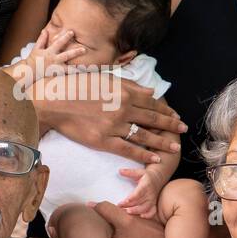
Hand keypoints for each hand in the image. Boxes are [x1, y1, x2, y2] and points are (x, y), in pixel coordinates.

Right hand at [27, 25, 86, 76]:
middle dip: (76, 52)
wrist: (30, 72)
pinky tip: (81, 76)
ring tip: (86, 68)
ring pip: (68, 69)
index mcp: (49, 52)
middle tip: (84, 49)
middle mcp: (54, 60)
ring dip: (77, 68)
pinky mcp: (56, 75)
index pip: (58, 43)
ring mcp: (55, 68)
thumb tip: (45, 30)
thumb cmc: (33, 59)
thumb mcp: (36, 48)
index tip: (72, 32)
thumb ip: (42, 39)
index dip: (65, 37)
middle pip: (66, 55)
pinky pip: (66, 75)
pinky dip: (72, 75)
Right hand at [31, 80, 186, 166]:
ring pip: (144, 136)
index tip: (176, 115)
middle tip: (183, 130)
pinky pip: (128, 149)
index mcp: (123, 92)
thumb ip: (129, 85)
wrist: (53, 102)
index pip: (151, 102)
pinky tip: (154, 159)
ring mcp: (114, 126)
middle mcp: (123, 109)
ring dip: (161, 142)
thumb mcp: (104, 78)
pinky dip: (143, 155)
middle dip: (170, 125)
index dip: (165, 110)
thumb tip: (151, 91)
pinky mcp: (103, 141)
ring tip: (174, 147)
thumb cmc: (76, 86)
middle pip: (152, 118)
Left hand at [116, 165, 163, 217]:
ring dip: (136, 211)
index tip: (124, 201)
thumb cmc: (146, 176)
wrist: (157, 178)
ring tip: (127, 212)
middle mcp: (150, 193)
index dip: (132, 198)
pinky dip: (148, 215)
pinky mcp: (154, 204)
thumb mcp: (139, 172)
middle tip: (119, 207)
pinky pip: (153, 211)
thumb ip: (129, 172)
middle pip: (140, 202)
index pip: (139, 193)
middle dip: (129, 205)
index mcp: (146, 185)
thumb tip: (119, 171)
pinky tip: (141, 216)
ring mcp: (152, 200)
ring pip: (145, 208)